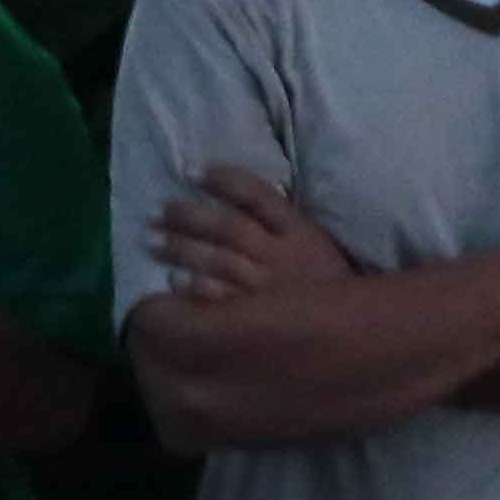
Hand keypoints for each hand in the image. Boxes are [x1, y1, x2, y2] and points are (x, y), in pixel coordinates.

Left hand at [145, 168, 365, 305]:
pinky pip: (223, 300)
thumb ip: (282, 223)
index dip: (226, 181)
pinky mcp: (256, 316)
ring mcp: (266, 285)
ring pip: (220, 260)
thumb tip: (237, 199)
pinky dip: (199, 289)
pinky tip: (174, 281)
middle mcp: (280, 253)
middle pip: (230, 227)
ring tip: (150, 240)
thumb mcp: (314, 242)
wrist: (349, 328)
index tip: (193, 171)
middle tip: (158, 211)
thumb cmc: (324, 281)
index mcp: (299, 230)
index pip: (260, 196)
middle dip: (190, 216)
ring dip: (182, 249)